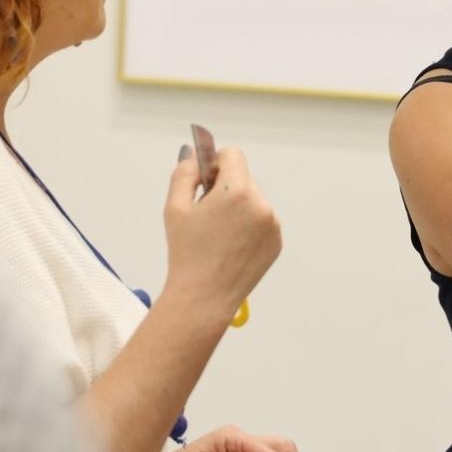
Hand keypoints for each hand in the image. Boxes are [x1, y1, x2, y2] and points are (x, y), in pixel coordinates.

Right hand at [163, 146, 281, 324]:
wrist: (204, 297)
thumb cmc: (187, 252)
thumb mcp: (175, 207)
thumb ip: (184, 173)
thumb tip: (194, 156)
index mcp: (237, 191)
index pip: (233, 155)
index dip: (215, 163)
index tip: (205, 181)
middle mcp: (261, 204)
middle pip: (244, 177)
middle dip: (226, 186)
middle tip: (207, 212)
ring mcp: (273, 224)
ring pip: (254, 199)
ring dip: (238, 206)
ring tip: (218, 233)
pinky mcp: (276, 242)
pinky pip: (262, 220)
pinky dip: (248, 225)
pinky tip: (231, 245)